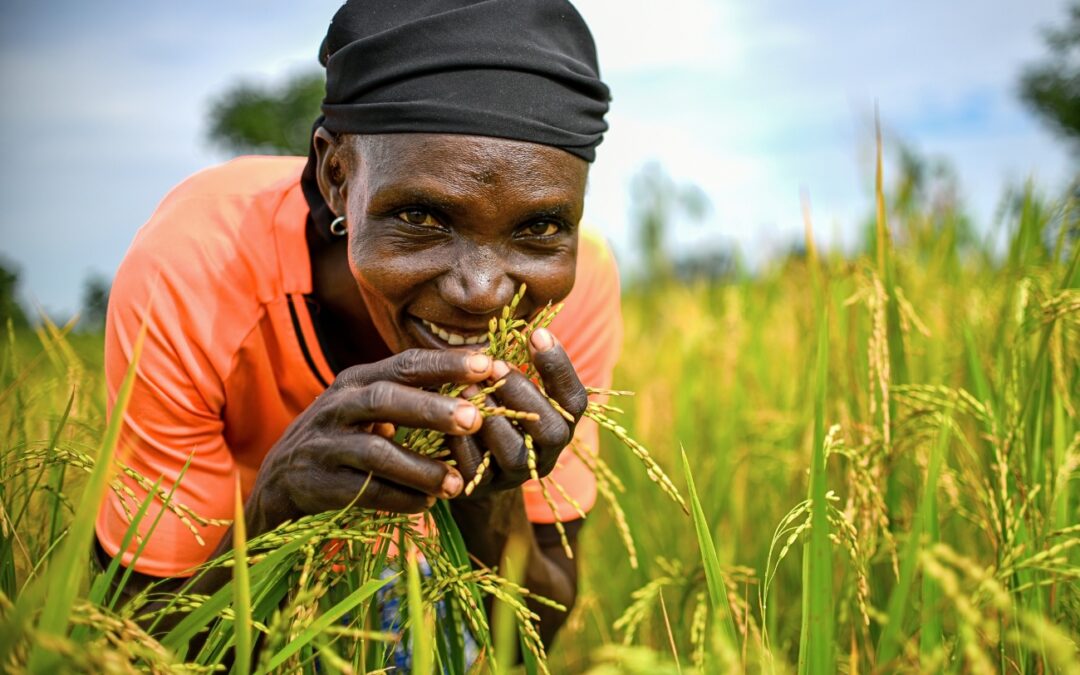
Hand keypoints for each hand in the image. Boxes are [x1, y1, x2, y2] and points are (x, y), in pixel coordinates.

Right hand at [246, 348, 494, 531]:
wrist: (280, 481)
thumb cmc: (343, 435)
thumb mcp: (367, 405)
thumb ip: (410, 392)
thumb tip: (479, 375)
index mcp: (357, 380)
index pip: (405, 363)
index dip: (446, 364)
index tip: (488, 365)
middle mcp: (338, 406)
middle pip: (385, 399)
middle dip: (432, 409)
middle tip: (474, 419)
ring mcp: (325, 445)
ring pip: (375, 451)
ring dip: (420, 468)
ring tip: (456, 483)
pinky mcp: (318, 484)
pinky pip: (364, 491)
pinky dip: (399, 498)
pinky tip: (427, 504)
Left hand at [447, 327, 588, 495]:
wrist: (468, 467)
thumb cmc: (492, 408)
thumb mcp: (510, 386)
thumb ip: (519, 364)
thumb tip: (527, 323)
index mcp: (560, 424)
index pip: (575, 400)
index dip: (559, 367)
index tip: (537, 333)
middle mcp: (546, 454)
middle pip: (551, 430)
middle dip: (523, 393)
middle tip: (496, 365)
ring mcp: (515, 475)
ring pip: (515, 453)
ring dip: (492, 417)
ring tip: (467, 388)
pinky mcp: (482, 489)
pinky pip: (475, 469)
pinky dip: (462, 442)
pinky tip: (447, 418)